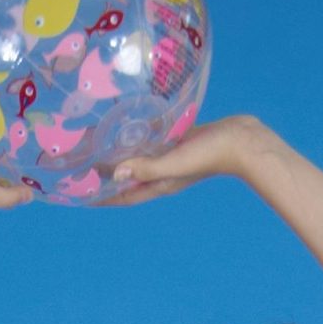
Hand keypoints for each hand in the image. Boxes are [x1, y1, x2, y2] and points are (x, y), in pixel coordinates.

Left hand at [99, 113, 267, 205]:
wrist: (242, 141)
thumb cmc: (210, 154)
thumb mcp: (175, 163)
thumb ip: (147, 168)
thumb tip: (117, 174)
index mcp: (158, 184)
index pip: (124, 196)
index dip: (102, 198)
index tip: (80, 195)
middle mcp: (161, 173)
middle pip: (128, 178)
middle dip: (107, 177)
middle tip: (83, 166)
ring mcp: (170, 158)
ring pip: (139, 160)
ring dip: (121, 156)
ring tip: (100, 145)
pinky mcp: (178, 142)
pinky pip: (153, 143)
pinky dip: (139, 138)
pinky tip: (129, 125)